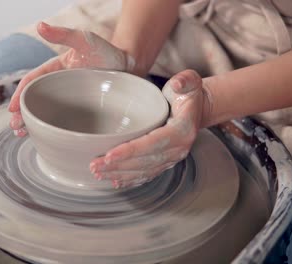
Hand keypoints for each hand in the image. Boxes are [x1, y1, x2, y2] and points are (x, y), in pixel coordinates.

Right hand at [8, 22, 134, 135]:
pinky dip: (49, 130)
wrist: (129, 67)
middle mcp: (57, 87)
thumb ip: (63, 34)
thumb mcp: (85, 40)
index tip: (13, 107)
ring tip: (22, 134)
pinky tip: (43, 138)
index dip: (20, 95)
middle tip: (15, 126)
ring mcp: (67, 101)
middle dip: (21, 114)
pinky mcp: (79, 113)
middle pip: (33, 101)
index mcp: (54, 71)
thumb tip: (40, 26)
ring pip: (44, 113)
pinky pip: (60, 122)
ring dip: (31, 124)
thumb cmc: (106, 52)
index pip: (32, 82)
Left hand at [89, 70, 210, 188]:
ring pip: (143, 171)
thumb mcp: (189, 82)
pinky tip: (114, 181)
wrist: (197, 109)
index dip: (130, 151)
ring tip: (98, 173)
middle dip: (118, 166)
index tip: (109, 155)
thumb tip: (176, 84)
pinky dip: (130, 179)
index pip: (152, 144)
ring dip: (119, 175)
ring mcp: (172, 158)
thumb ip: (185, 81)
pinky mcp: (165, 162)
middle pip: (144, 162)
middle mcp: (178, 149)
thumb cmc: (187, 93)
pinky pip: (147, 174)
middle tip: (94, 166)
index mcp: (182, 131)